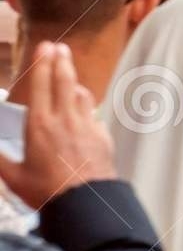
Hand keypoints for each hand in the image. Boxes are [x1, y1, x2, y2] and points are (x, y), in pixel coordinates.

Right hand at [0, 43, 115, 208]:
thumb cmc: (47, 191)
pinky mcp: (102, 136)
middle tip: (61, 47)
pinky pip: (94, 114)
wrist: (85, 203)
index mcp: (40, 125)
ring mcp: (86, 126)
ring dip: (75, 83)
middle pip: (64, 82)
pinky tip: (83, 109)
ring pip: (82, 95)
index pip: (41, 85)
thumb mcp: (12, 176)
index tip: (45, 47)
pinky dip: (86, 107)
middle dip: (62, 61)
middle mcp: (65, 120)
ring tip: (69, 76)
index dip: (43, 64)